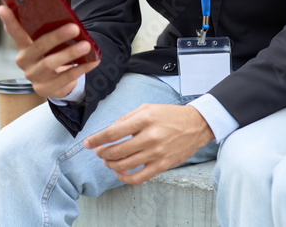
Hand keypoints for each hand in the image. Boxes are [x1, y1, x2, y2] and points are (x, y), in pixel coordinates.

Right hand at [0, 5, 100, 99]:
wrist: (57, 83)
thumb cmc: (54, 55)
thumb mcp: (50, 44)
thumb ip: (52, 32)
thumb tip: (69, 21)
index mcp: (24, 46)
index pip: (15, 32)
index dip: (9, 21)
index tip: (3, 7)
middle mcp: (25, 61)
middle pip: (38, 47)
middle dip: (57, 36)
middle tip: (74, 28)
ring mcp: (34, 76)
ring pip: (50, 63)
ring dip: (70, 53)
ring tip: (86, 45)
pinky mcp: (46, 89)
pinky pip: (65, 77)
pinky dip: (81, 68)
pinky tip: (93, 61)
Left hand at [84, 104, 213, 184]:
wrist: (197, 125)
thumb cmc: (171, 115)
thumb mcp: (149, 108)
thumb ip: (128, 118)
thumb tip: (111, 131)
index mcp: (145, 119)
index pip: (113, 132)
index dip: (96, 139)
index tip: (88, 143)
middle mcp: (151, 136)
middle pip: (116, 151)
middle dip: (102, 153)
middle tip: (99, 152)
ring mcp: (157, 152)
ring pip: (124, 165)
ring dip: (110, 164)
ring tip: (108, 161)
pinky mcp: (162, 165)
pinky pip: (138, 177)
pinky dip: (124, 177)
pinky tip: (120, 172)